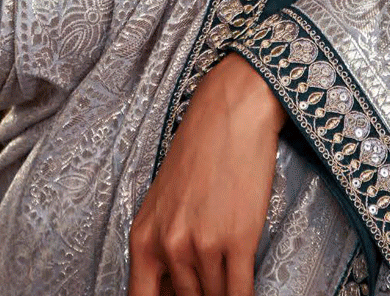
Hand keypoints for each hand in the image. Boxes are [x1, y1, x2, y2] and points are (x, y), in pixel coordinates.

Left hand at [127, 52, 285, 295]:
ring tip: (228, 276)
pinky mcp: (237, 239)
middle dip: (200, 295)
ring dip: (223, 293)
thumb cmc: (199, 150)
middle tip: (211, 281)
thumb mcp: (164, 201)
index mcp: (144, 236)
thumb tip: (170, 289)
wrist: (230, 112)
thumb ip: (162, 247)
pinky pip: (240, 293)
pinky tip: (245, 292)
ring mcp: (203, 244)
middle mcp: (169, 245)